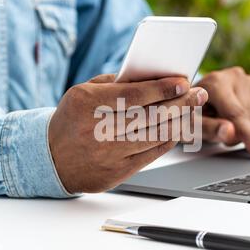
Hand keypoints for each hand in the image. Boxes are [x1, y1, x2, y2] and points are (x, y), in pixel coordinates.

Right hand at [49, 74, 208, 193]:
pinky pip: (151, 154)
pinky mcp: (117, 172)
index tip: (183, 81)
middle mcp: (99, 130)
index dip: (163, 88)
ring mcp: (109, 154)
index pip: (134, 95)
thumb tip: (151, 77)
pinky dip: (168, 140)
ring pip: (155, 136)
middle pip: (150, 116)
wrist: (50, 158)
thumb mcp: (82, 92)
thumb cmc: (71, 119)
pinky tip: (178, 128)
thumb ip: (113, 82)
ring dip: (180, 121)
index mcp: (88, 104)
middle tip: (199, 94)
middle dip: (181, 103)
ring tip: (194, 109)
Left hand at [197, 67, 249, 159]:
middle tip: (222, 133)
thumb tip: (229, 132)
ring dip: (249, 134)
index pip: (236, 112)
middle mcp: (235, 77)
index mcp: (215, 82)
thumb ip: (208, 128)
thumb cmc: (192, 114)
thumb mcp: (191, 124)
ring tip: (229, 127)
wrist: (198, 101)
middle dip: (240, 135)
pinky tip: (241, 125)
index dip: (247, 134)